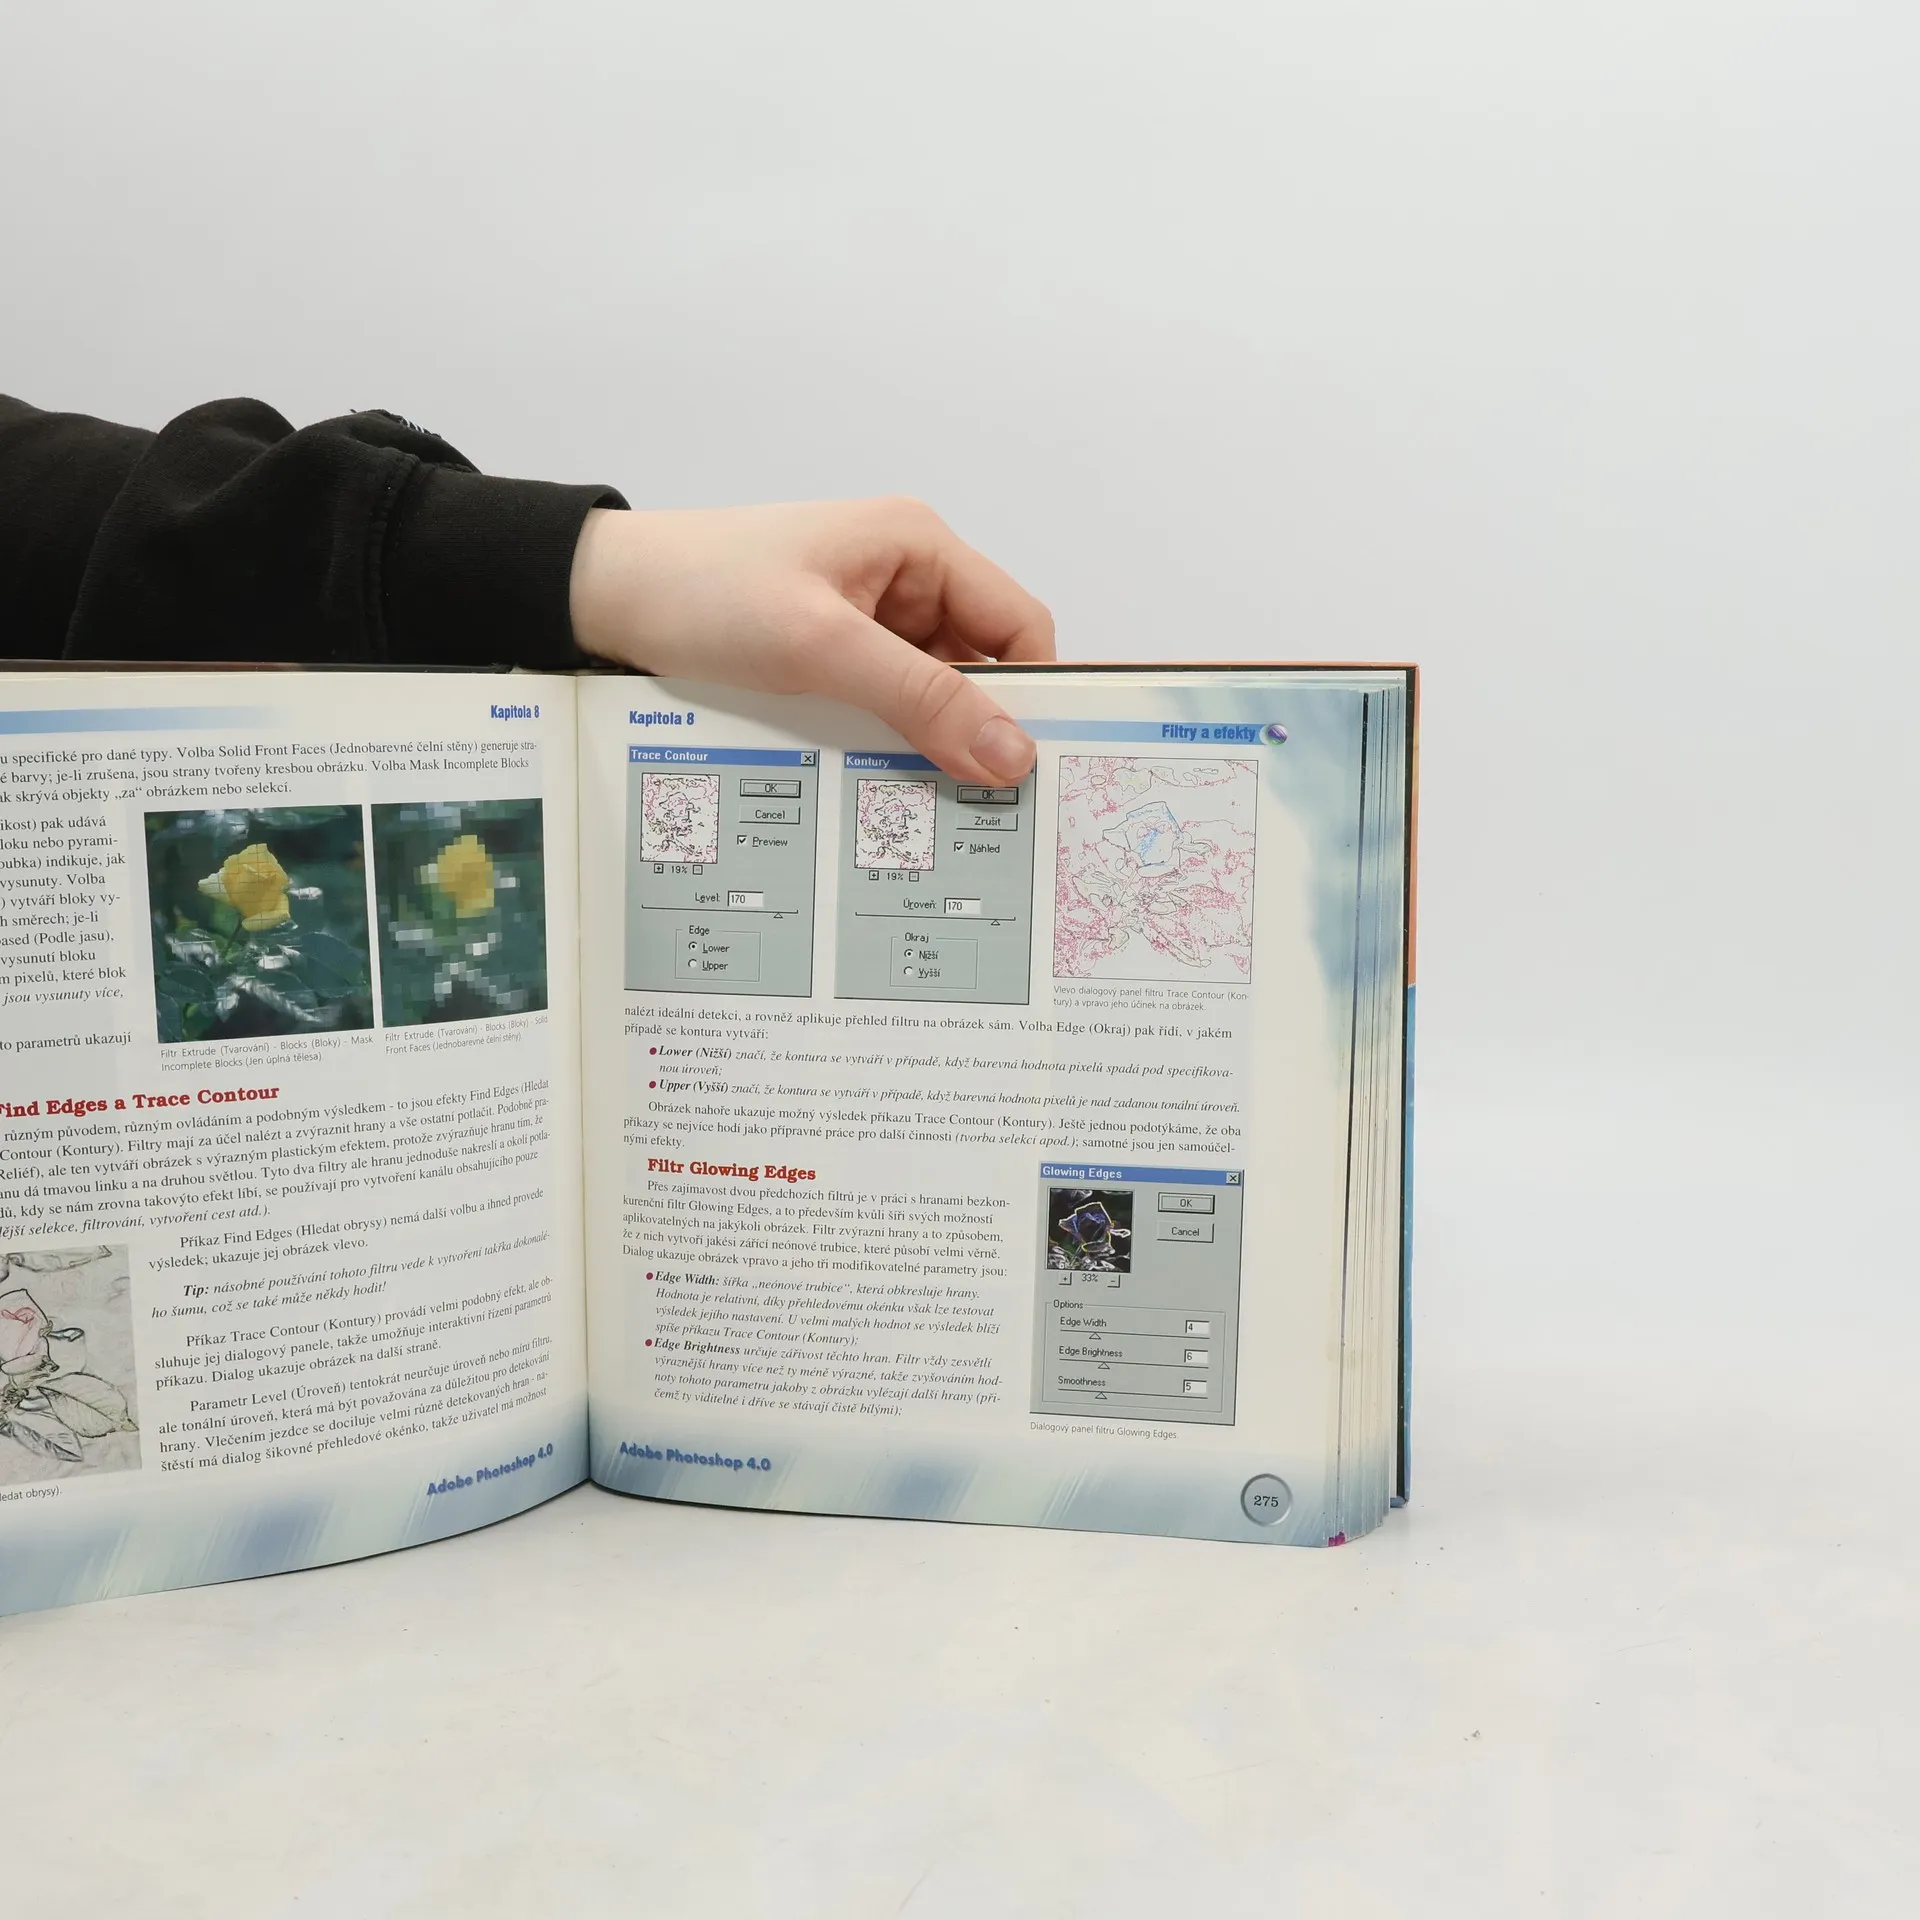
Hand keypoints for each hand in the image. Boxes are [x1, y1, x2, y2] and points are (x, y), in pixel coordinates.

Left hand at [568, 499, 1054, 780]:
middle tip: (983, 805)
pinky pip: (886, 704)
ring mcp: (869, 618)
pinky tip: (876, 779)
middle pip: (981, 666)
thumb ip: (920, 699)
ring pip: (933, 694)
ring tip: (924, 801)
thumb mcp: (821, 647)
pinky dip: (887, 740)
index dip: (1032, 695)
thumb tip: (1012, 755)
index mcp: (918, 547)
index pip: (1018, 625)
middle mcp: (905, 578)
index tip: (1029, 768)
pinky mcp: (834, 653)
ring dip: (927, 741)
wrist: (604, 597)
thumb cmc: (703, 592)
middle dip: (979, 729)